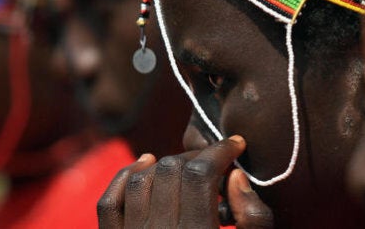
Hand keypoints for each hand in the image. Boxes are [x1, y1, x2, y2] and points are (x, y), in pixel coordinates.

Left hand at [98, 136, 272, 227]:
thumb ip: (254, 219)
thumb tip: (234, 177)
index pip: (200, 175)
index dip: (220, 151)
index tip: (236, 146)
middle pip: (171, 172)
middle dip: (197, 157)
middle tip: (216, 161)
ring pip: (141, 180)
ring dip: (166, 164)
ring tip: (188, 167)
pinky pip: (109, 202)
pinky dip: (124, 177)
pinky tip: (143, 165)